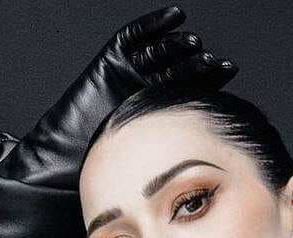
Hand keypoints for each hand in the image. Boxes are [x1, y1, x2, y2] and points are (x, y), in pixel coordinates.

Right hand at [0, 6, 236, 188]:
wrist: (62, 161)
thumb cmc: (104, 167)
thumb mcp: (149, 156)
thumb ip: (176, 145)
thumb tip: (216, 148)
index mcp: (157, 112)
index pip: (190, 87)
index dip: (210, 76)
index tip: (230, 69)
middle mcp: (144, 91)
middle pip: (178, 67)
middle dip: (197, 61)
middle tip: (214, 59)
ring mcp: (128, 75)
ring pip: (158, 51)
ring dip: (177, 43)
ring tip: (194, 42)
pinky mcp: (110, 62)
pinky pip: (132, 37)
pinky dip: (153, 25)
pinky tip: (175, 16)